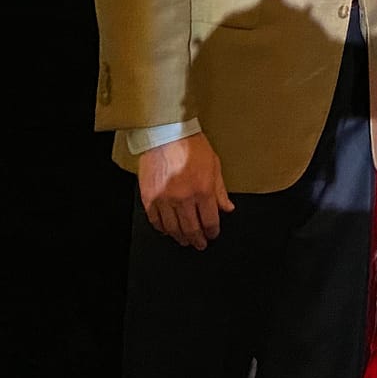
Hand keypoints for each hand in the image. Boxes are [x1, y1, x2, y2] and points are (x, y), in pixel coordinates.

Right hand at [138, 133, 234, 248]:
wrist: (166, 133)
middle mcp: (183, 198)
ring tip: (185, 240)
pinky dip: (162, 228)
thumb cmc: (191, 145)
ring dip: (180, 237)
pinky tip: (167, 230)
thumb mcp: (214, 165)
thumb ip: (220, 191)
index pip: (209, 221)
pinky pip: (155, 221)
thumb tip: (227, 208)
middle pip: (191, 229)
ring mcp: (164, 200)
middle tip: (200, 244)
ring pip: (173, 228)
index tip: (213, 234)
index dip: (212, 231)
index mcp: (202, 190)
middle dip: (198, 239)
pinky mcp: (149, 197)